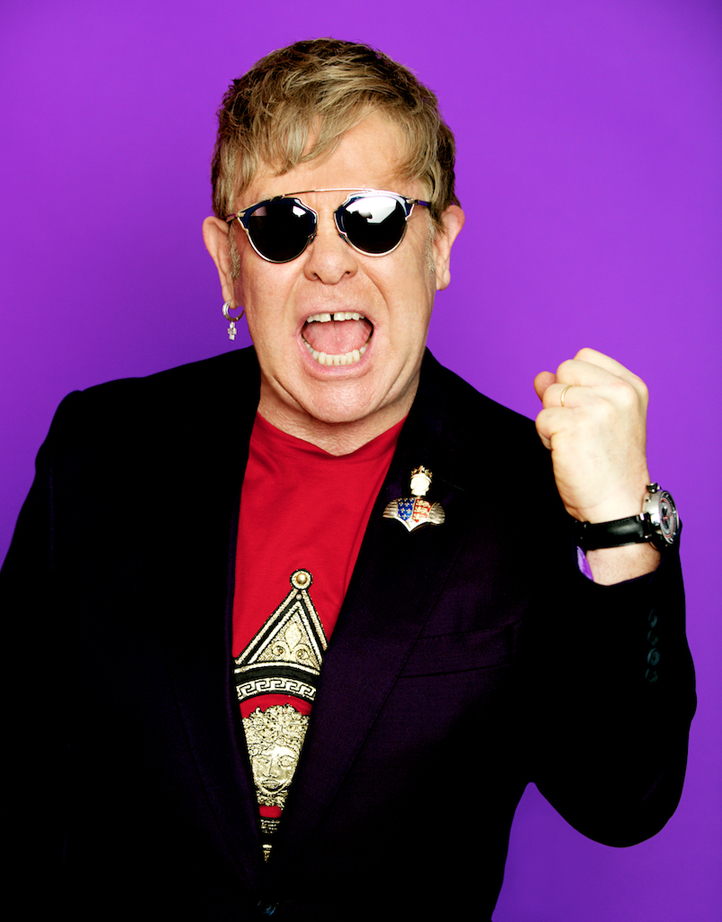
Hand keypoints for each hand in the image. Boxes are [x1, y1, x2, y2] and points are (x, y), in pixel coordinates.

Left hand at [534, 348, 650, 523]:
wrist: (618, 505)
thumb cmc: (609, 467)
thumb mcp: (600, 418)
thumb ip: (572, 390)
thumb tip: (541, 376)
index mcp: (631, 387)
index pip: (583, 358)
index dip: (574, 384)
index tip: (588, 413)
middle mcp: (618, 392)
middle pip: (563, 371)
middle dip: (561, 400)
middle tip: (581, 432)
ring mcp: (597, 407)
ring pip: (549, 395)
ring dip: (553, 422)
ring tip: (577, 445)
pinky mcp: (573, 425)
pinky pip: (541, 419)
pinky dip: (547, 439)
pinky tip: (569, 454)